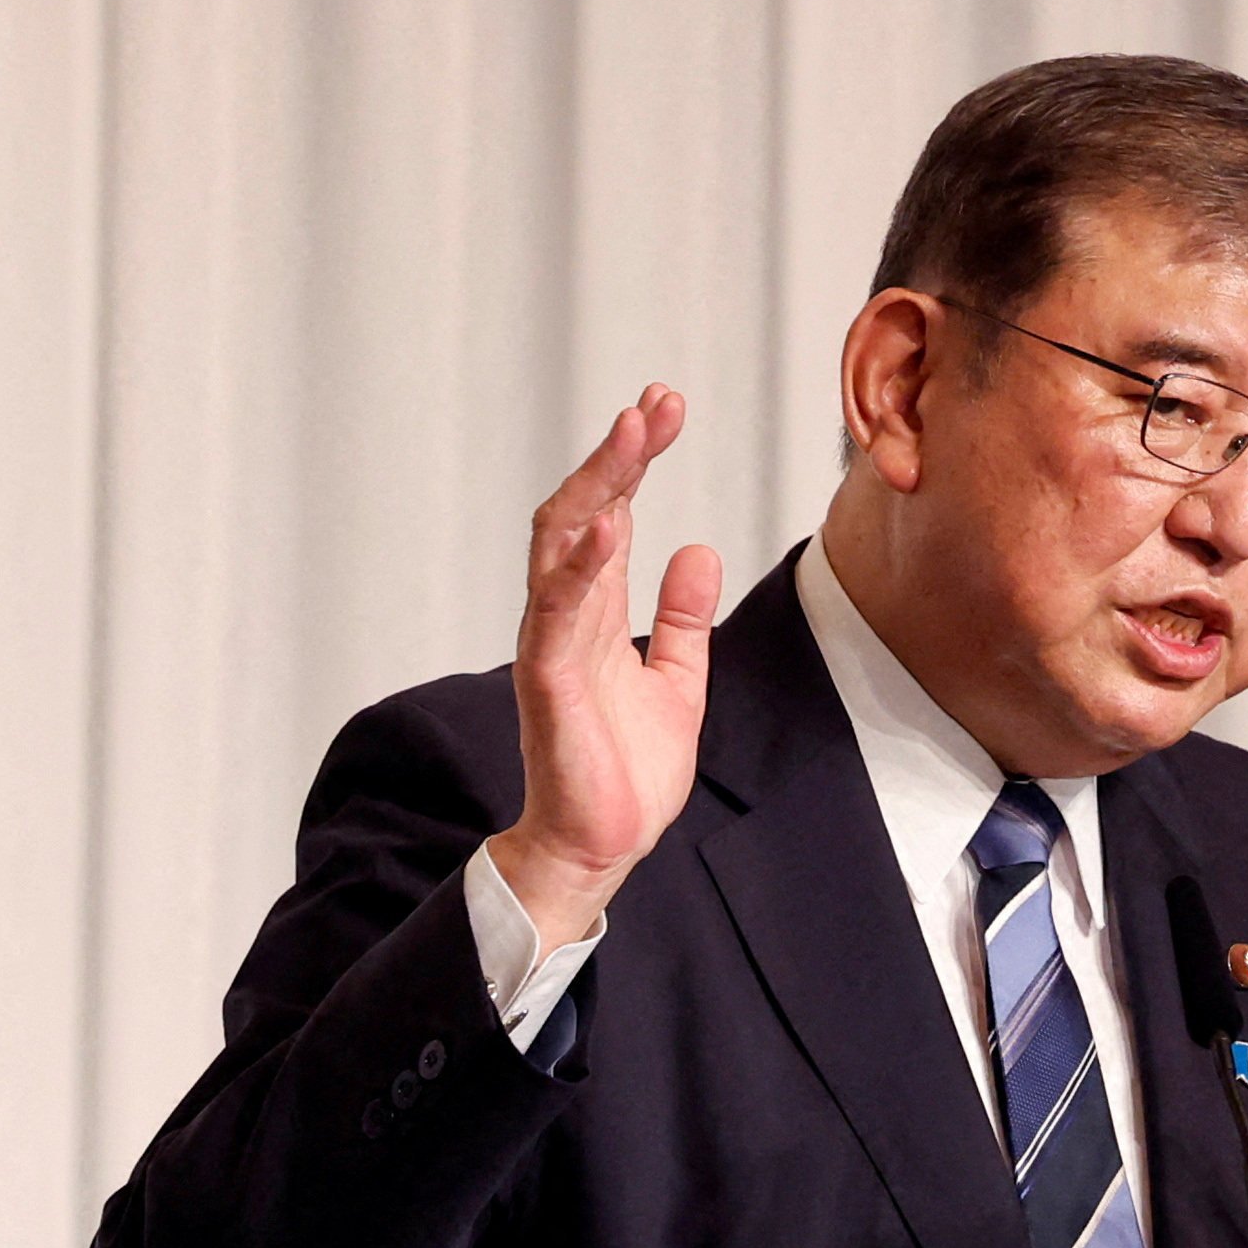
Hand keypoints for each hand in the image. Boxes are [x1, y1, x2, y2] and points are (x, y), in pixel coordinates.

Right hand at [487, 387, 721, 951]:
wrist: (604, 842)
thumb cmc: (628, 767)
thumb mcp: (678, 678)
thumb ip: (683, 617)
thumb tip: (698, 549)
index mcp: (595, 611)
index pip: (611, 515)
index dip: (634, 461)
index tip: (663, 408)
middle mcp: (566, 615)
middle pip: (579, 512)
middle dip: (616, 456)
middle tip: (653, 406)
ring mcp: (552, 643)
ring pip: (560, 546)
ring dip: (596, 487)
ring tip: (631, 436)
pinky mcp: (549, 680)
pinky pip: (557, 611)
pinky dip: (580, 565)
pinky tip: (609, 524)